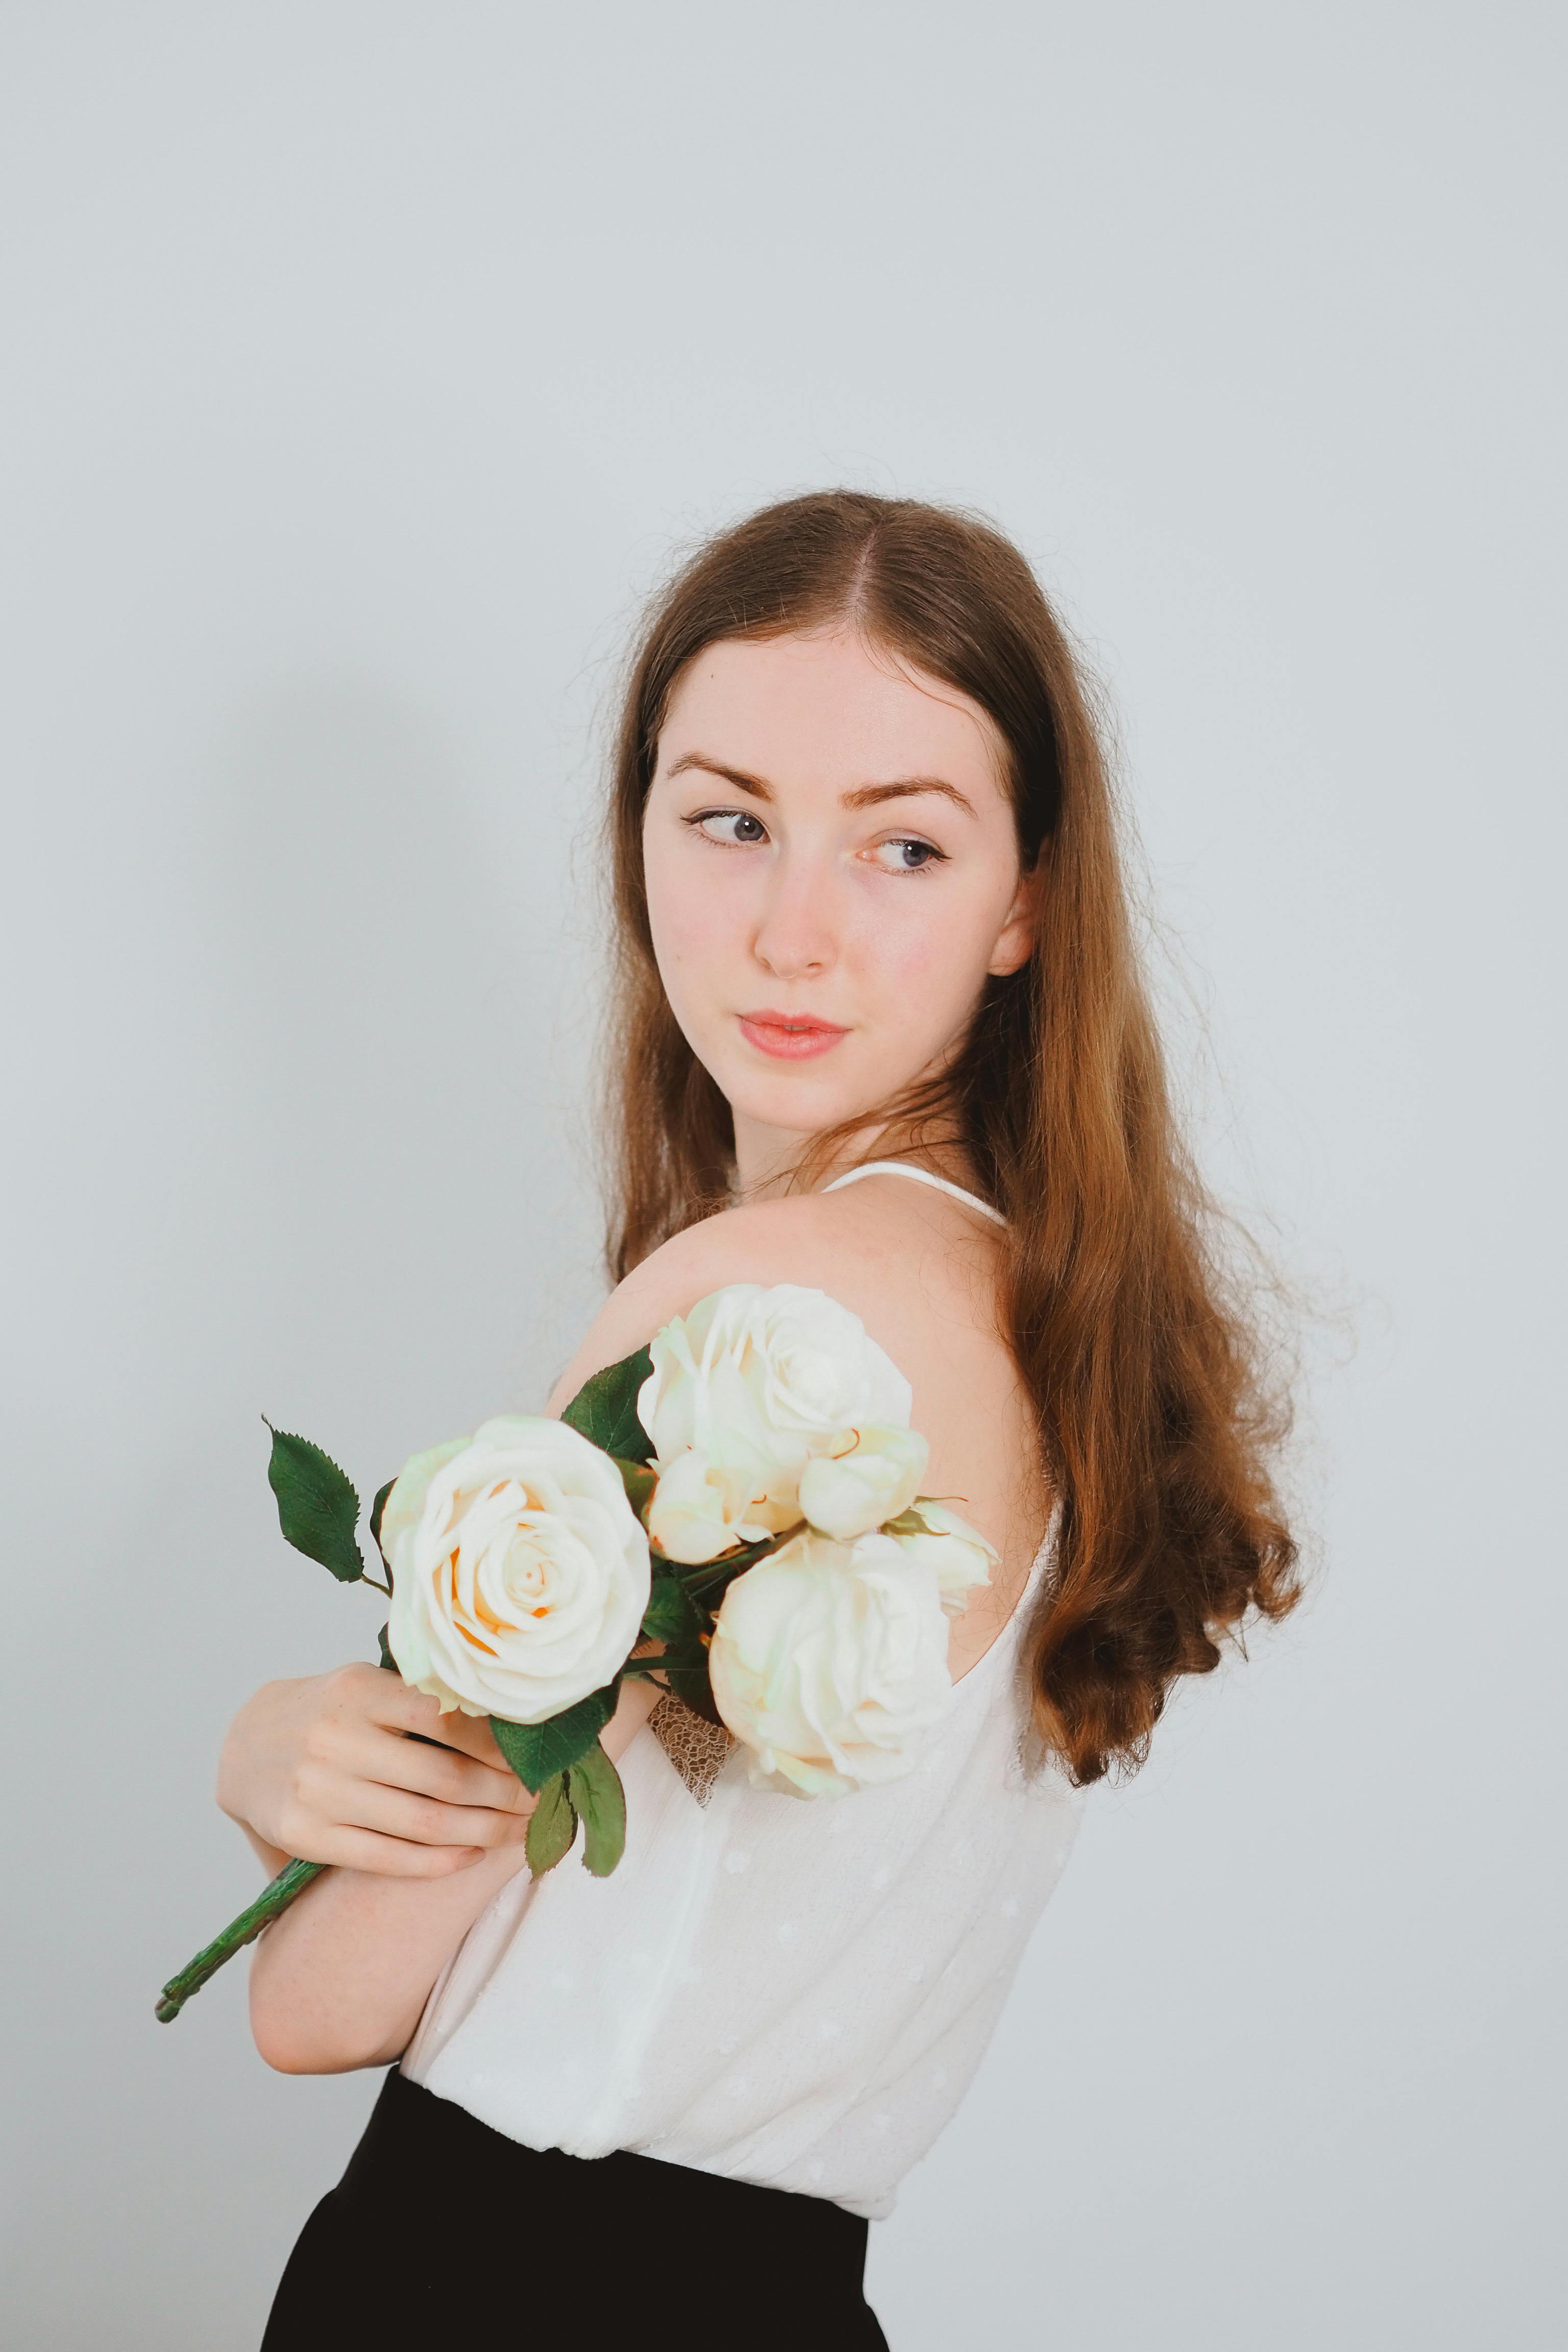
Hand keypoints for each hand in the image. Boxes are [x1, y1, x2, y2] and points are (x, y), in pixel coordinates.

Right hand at [217, 1664, 534, 1877]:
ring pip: (422, 1822)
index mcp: (359, 1690)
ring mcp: (318, 1790)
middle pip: (444, 1777)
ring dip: (481, 1831)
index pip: (446, 1717)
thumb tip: (508, 1720)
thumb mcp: (365, 1686)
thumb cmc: (328, 1713)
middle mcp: (336, 1738)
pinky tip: (469, 1855)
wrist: (243, 1747)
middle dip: (503, 1794)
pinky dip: (437, 1860)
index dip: (499, 1745)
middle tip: (539, 1800)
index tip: (536, 1756)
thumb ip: (420, 1700)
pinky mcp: (306, 1835)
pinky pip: (387, 1857)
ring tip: (516, 1831)